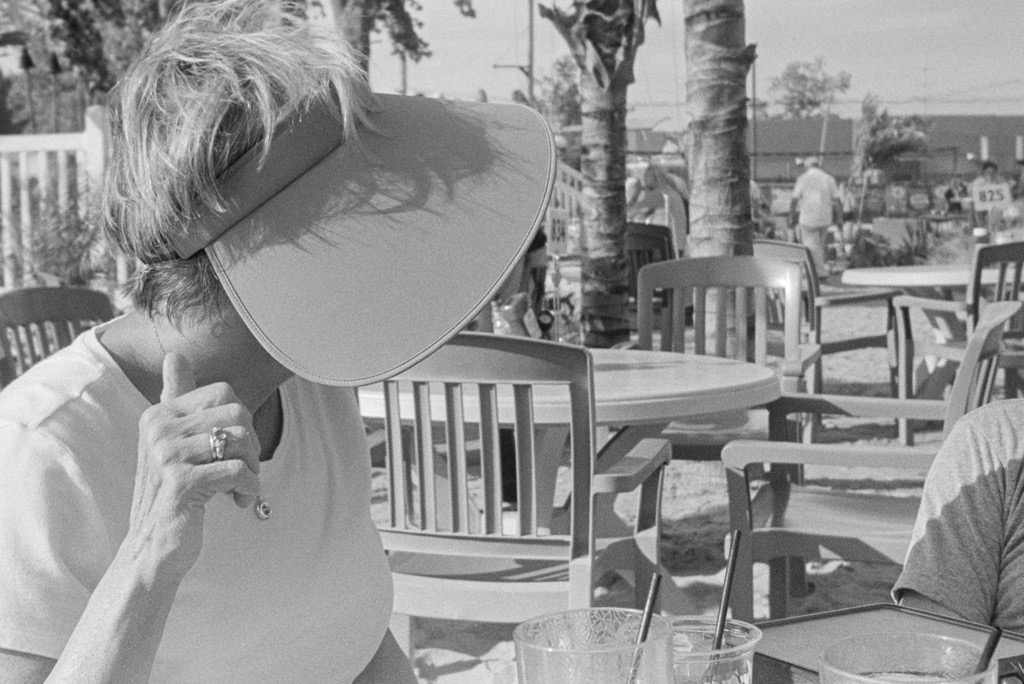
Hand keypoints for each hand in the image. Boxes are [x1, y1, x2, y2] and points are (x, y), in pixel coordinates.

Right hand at [126, 353, 260, 580]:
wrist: (152, 549)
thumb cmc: (172, 494)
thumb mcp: (173, 443)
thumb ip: (176, 398)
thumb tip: (175, 355)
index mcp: (159, 414)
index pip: (224, 392)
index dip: (241, 421)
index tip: (233, 448)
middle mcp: (158, 428)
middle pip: (238, 414)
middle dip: (252, 445)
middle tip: (243, 470)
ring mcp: (166, 455)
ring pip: (242, 441)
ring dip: (252, 469)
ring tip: (240, 487)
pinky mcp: (180, 482)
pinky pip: (238, 471)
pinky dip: (250, 488)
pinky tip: (239, 501)